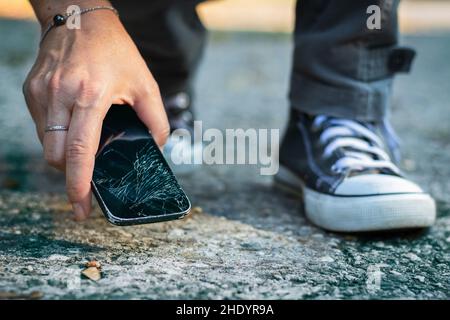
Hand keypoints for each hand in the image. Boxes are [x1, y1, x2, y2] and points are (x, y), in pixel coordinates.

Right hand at [23, 8, 169, 220]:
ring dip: (62, 156)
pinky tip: (72, 130)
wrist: (80, 17)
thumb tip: (157, 147)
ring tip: (82, 153)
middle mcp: (60, 96)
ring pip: (46, 143)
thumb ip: (156, 119)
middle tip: (85, 183)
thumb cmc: (115, 50)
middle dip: (69, 175)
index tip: (81, 205)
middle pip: (56, 155)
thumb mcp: (145, 82)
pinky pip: (41, 127)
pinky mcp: (32, 90)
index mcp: (90, 96)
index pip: (79, 150)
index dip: (79, 183)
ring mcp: (41, 93)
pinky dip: (56, 137)